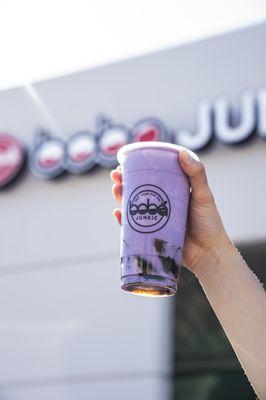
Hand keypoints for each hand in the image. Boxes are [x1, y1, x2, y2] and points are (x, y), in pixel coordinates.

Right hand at [110, 149, 230, 273]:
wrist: (208, 254)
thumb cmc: (209, 223)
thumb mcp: (203, 195)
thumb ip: (196, 174)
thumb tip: (182, 152)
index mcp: (172, 192)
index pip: (152, 176)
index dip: (137, 169)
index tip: (127, 162)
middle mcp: (161, 205)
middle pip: (138, 190)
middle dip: (124, 182)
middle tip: (116, 176)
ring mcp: (155, 220)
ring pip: (132, 207)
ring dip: (120, 197)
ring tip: (116, 190)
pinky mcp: (151, 235)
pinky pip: (132, 227)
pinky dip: (123, 221)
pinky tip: (118, 214)